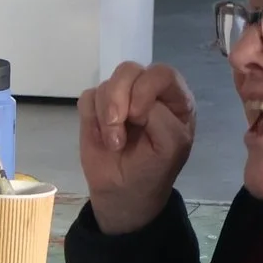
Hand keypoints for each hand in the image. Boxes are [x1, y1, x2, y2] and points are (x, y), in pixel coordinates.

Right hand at [78, 61, 194, 234]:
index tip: (138, 117)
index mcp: (173, 98)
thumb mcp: (172, 146)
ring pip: (106, 83)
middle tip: (118, 127)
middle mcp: (147, 92)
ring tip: (113, 142)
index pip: (161, 73)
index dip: (145, 89)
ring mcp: (120, 98)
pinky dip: (91, 118)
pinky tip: (102, 137)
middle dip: (119, 99)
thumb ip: (160, 116)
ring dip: (105, 115)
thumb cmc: (153, 169)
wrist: (122, 193)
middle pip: (129, 70)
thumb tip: (131, 104)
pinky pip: (88, 97)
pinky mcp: (96, 109)